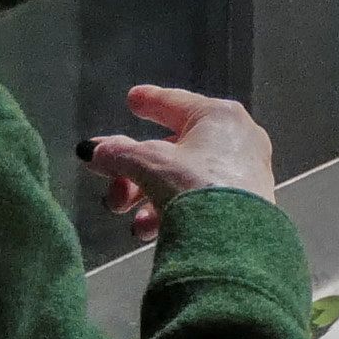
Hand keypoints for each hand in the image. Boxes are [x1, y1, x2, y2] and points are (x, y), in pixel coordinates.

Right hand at [82, 82, 278, 243]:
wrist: (234, 240)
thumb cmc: (194, 185)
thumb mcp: (149, 164)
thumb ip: (118, 154)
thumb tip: (91, 150)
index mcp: (219, 116)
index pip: (176, 103)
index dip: (151, 101)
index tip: (133, 98)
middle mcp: (237, 138)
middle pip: (173, 149)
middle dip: (135, 174)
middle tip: (114, 198)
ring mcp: (245, 172)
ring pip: (184, 178)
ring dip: (150, 199)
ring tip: (134, 225)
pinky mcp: (247, 205)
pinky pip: (200, 199)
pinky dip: (172, 209)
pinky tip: (150, 231)